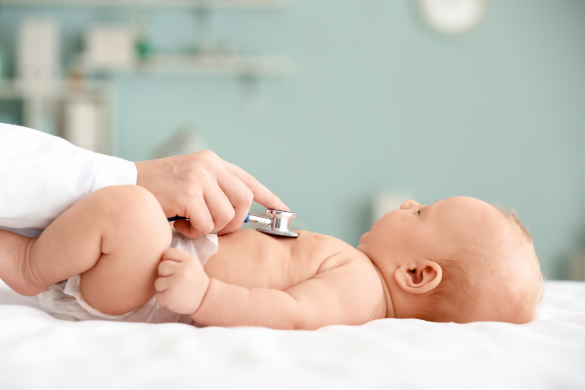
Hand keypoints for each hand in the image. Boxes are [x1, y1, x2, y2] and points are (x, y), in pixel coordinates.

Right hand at [135, 150, 288, 237]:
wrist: (118, 185)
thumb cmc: (152, 192)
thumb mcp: (187, 184)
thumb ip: (211, 192)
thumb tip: (236, 215)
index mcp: (211, 162)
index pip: (248, 180)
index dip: (268, 197)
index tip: (283, 210)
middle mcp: (208, 165)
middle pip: (244, 200)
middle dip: (234, 222)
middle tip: (213, 228)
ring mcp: (199, 177)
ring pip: (227, 215)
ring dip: (209, 228)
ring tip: (188, 223)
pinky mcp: (188, 191)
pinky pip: (207, 224)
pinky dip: (194, 231)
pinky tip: (177, 223)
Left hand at [155, 248, 209, 315]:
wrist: (205, 299)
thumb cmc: (195, 280)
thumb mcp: (192, 264)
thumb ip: (179, 258)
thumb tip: (162, 252)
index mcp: (188, 261)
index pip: (169, 253)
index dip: (168, 260)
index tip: (175, 268)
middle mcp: (182, 271)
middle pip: (161, 266)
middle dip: (165, 274)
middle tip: (174, 280)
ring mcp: (175, 284)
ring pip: (158, 282)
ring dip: (164, 288)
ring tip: (175, 290)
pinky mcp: (170, 297)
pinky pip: (158, 295)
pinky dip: (164, 299)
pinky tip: (174, 298)